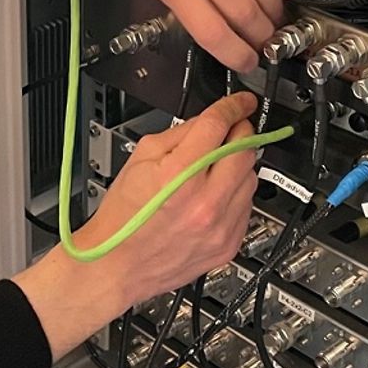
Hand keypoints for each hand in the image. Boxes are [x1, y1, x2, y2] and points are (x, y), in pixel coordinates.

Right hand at [14, 93, 262, 358]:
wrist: (116, 265)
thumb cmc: (123, 216)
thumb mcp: (140, 159)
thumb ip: (179, 134)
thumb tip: (208, 121)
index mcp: (178, 176)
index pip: (218, 126)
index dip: (234, 107)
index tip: (242, 102)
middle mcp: (204, 203)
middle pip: (244, 150)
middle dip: (240, 134)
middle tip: (230, 132)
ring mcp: (220, 227)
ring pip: (251, 178)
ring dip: (238, 166)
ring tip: (214, 170)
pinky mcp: (228, 245)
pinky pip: (247, 207)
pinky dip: (236, 195)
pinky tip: (214, 197)